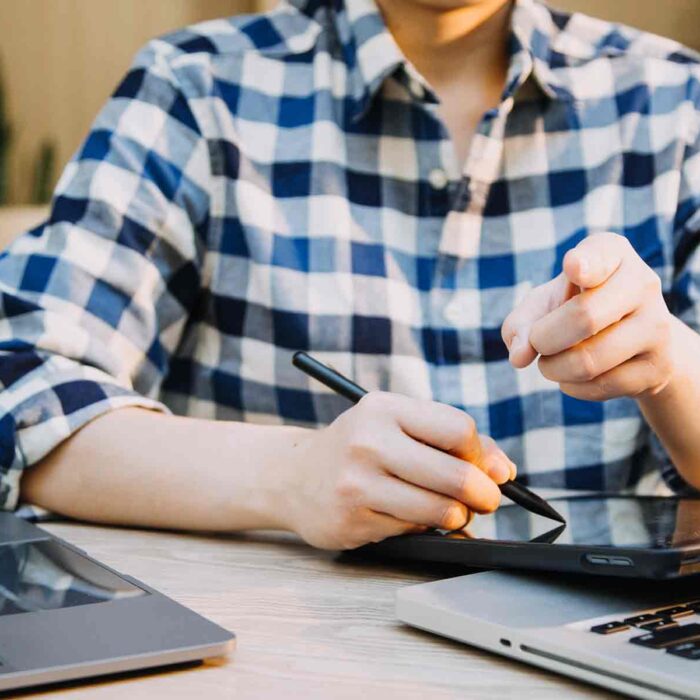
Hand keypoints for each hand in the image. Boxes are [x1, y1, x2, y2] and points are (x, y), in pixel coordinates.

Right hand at [279, 392, 514, 549]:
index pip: (458, 429)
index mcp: (384, 408)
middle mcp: (368, 441)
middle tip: (484, 499)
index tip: (478, 466)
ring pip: (441, 510)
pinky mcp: (353, 520)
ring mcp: (358, 483)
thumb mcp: (396, 426)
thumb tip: (502, 471)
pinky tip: (411, 516)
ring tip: (451, 510)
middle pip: (456, 474)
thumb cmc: (358, 448)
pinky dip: (426, 528)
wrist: (293, 476)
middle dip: (483, 494)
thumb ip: (451, 440)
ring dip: (458, 516)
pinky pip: (414, 531)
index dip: (479, 454)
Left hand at [502, 232, 675, 400]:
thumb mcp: (542, 306)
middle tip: (537, 343)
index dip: (584, 264)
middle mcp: (642, 283)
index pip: (599, 256)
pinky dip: (572, 387)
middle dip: (544, 339)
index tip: (573, 268)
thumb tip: (519, 356)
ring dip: (553, 369)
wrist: (630, 340)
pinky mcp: (659, 366)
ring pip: (589, 360)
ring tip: (550, 364)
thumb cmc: (572, 311)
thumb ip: (520, 324)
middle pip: (584, 317)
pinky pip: (601, 385)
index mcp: (611, 254)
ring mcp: (657, 326)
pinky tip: (572, 377)